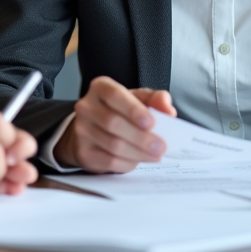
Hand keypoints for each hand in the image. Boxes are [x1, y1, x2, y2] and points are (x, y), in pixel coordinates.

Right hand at [53, 76, 175, 172]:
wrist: (92, 129)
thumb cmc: (120, 110)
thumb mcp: (138, 99)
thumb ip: (156, 100)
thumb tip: (169, 110)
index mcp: (101, 88)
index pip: (114, 95)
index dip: (133, 110)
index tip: (151, 123)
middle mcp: (86, 107)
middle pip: (113, 123)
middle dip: (141, 137)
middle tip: (160, 146)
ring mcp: (82, 130)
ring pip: (113, 144)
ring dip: (138, 152)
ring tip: (155, 155)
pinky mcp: (83, 151)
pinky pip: (109, 160)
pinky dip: (128, 163)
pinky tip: (138, 160)